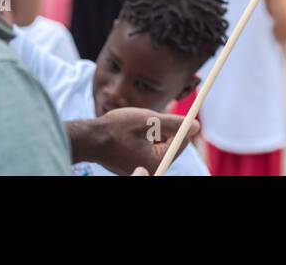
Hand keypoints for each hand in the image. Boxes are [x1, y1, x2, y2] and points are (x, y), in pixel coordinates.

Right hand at [76, 107, 198, 175]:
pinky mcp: (132, 164)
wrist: (89, 137)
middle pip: (168, 145)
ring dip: (152, 132)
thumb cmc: (117, 128)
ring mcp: (139, 168)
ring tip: (137, 124)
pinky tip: (131, 131)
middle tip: (152, 118)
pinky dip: (143, 137)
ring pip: (157, 145)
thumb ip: (174, 124)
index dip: (179, 127)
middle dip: (163, 130)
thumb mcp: (150, 120)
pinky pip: (145, 149)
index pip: (179, 144)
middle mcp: (148, 169)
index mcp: (155, 162)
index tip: (175, 115)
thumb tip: (196, 126)